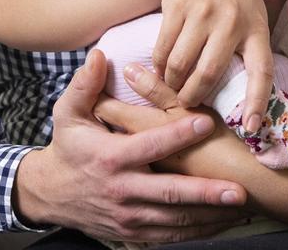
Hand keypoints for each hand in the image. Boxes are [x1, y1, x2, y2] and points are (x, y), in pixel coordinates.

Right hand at [15, 50, 248, 242]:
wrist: (49, 194)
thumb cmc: (67, 147)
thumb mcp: (67, 114)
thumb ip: (85, 85)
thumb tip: (98, 55)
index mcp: (110, 158)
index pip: (149, 145)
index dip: (177, 134)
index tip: (206, 124)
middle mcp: (122, 190)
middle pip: (170, 193)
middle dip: (205, 193)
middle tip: (238, 191)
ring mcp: (128, 216)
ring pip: (174, 220)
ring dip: (208, 216)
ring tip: (238, 209)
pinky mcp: (132, 232)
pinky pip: (169, 237)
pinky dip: (195, 233)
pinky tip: (219, 225)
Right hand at [154, 0, 274, 134]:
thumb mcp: (252, 10)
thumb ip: (250, 42)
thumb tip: (248, 88)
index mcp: (256, 26)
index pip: (261, 71)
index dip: (257, 103)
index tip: (251, 129)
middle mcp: (231, 21)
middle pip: (208, 75)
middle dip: (192, 97)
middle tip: (186, 103)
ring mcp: (203, 13)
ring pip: (180, 64)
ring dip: (171, 83)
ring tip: (170, 87)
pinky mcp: (178, 6)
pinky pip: (163, 47)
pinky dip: (158, 64)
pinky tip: (158, 67)